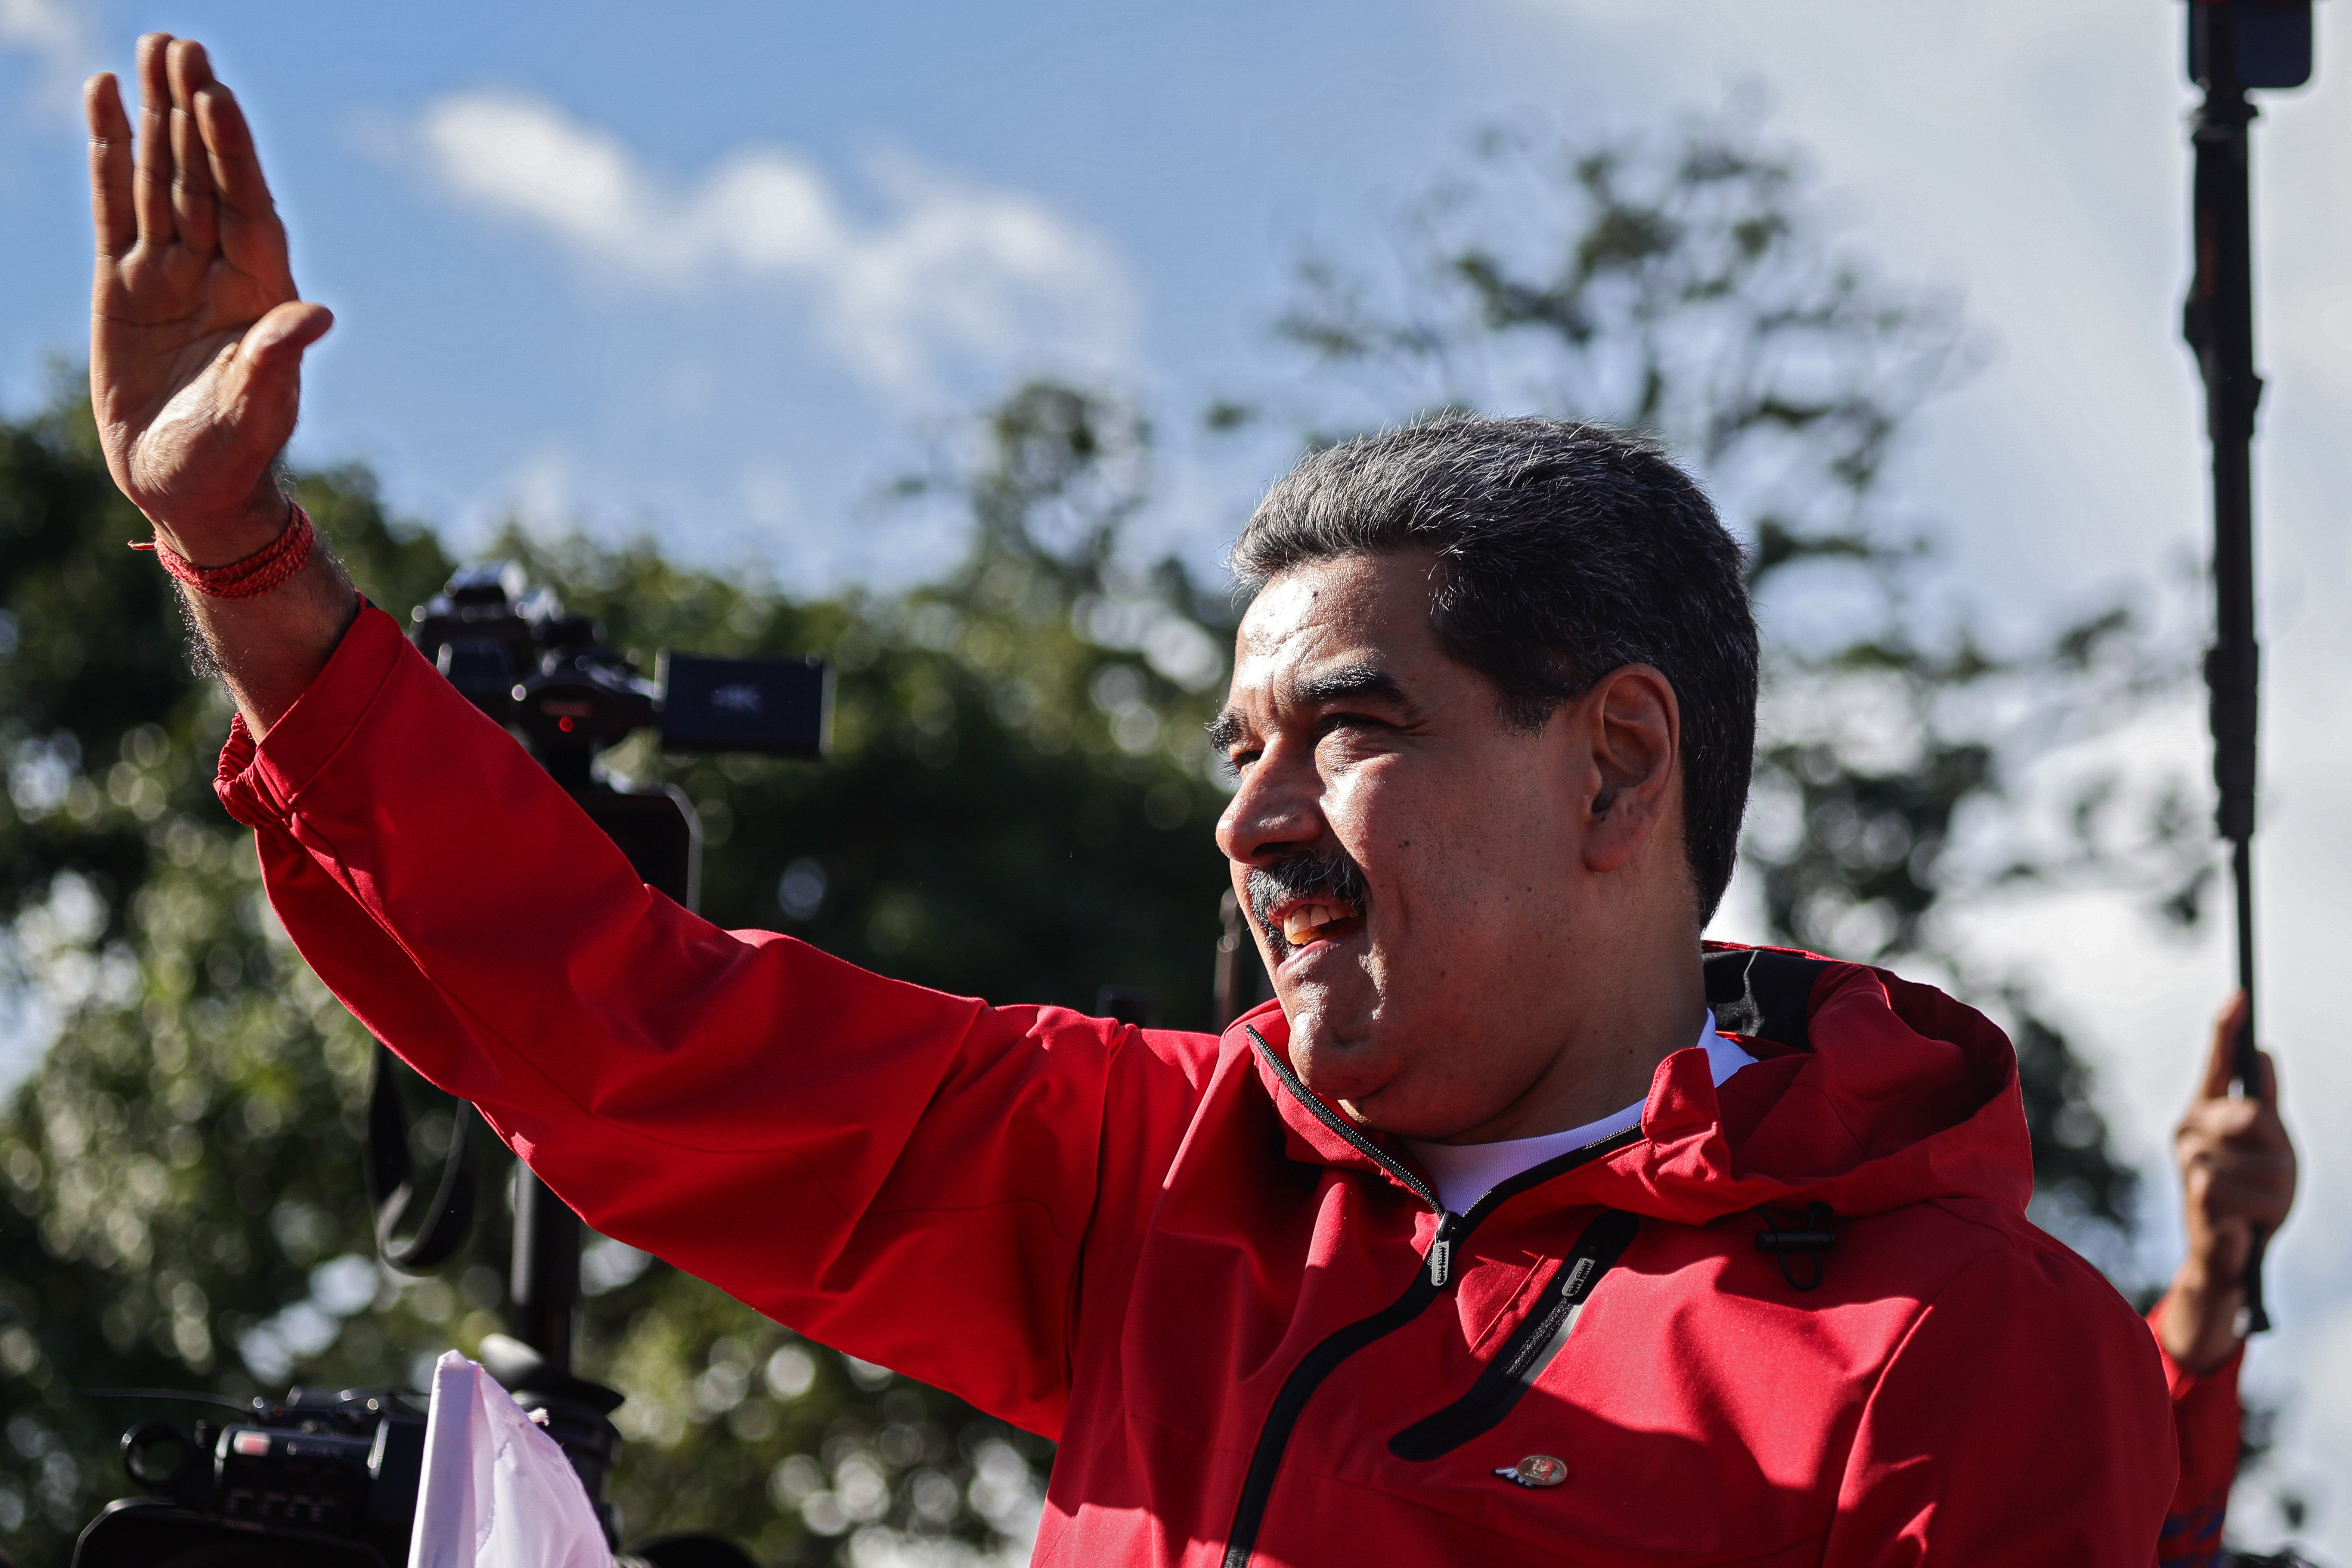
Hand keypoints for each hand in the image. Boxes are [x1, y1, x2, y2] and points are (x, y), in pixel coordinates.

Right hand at [87, 34, 331, 561]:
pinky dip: (109, 153)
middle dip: (193, 111)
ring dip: (154, 116)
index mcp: (262, 293)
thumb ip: (278, 359)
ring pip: (161, 177)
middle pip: (205, 175)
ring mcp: (169, 272)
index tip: (217, 94)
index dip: (233, 152)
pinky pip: (115, 204)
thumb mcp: (257, 409)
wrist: (189, 489)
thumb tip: (315, 315)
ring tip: (150, 50)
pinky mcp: (123, 283)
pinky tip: (105, 99)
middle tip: (181, 42)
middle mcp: (219, 270)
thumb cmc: (234, 456)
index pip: (248, 205)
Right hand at [2158, 992, 2295, 1373]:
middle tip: (2271, 1178)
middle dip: (2277, 1149)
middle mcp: (2190, 1133)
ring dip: (2276, 1191)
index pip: (2218, 1065)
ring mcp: (2191, 1164)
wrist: (2226, 1259)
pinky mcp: (2198, 1197)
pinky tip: (2249, 1225)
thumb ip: (2264, 1105)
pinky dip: (2262, 1213)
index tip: (2240, 995)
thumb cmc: (2248, 1200)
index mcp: (2205, 1115)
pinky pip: (2250, 1193)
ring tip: (2261, 1208)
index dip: (2226, 1030)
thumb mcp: (2269, 1153)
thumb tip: (2264, 1053)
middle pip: (2253, 1116)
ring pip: (2262, 1161)